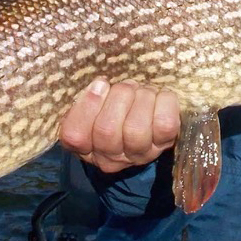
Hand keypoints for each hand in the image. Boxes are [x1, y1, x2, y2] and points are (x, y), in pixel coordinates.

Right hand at [59, 79, 179, 172]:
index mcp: (85, 146)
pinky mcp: (164, 144)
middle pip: (106, 130)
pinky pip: (164, 124)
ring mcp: (139, 154)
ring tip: (142, 91)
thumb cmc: (117, 104)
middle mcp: (110, 157)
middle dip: (118, 97)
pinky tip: (159, 96)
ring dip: (141, 98)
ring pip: (135, 129)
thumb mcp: (96, 101)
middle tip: (126, 87)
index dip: (87, 107)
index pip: (75, 136)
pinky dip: (164, 101)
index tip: (100, 83)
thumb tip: (99, 84)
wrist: (152, 116)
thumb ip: (90, 94)